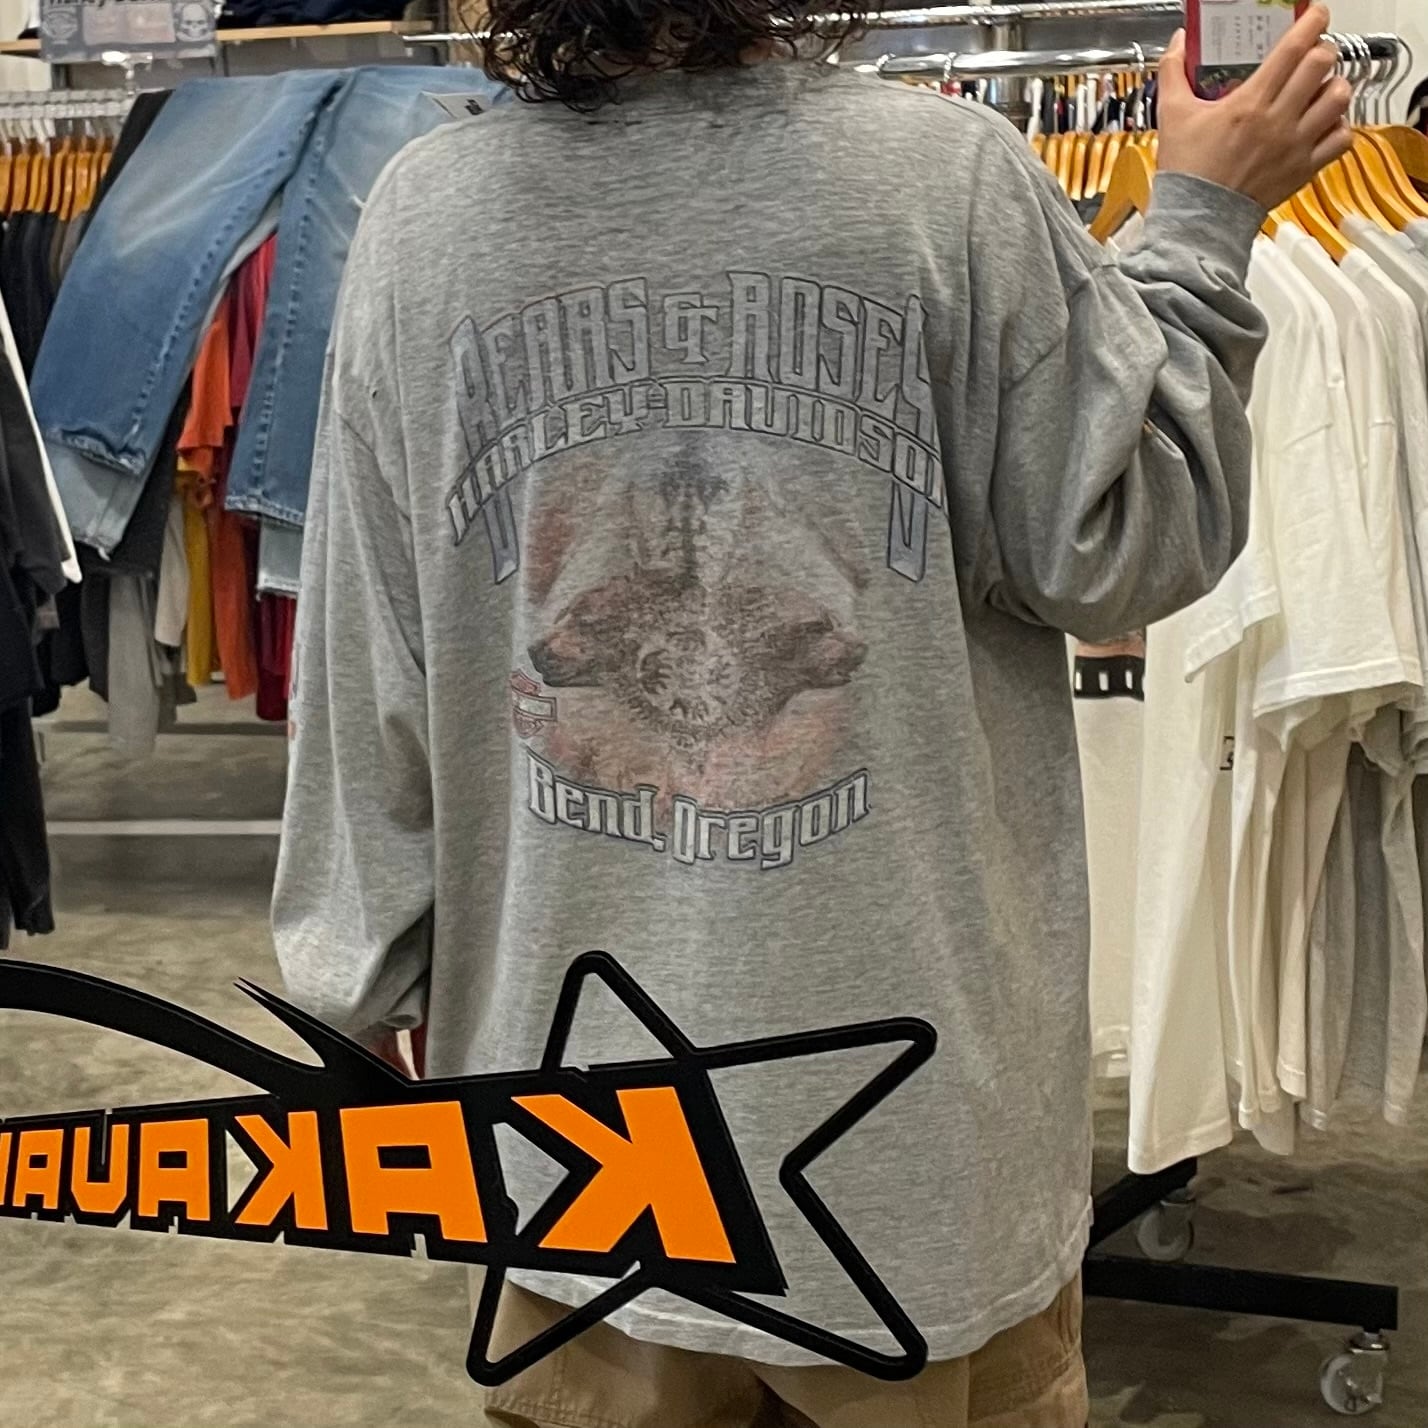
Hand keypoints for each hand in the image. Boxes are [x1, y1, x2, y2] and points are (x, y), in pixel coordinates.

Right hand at [1156, 5, 1353, 210]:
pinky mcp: (1305, 169)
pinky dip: (1339, 127)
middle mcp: (1279, 119)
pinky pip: (1342, 139)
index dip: (1313, 21)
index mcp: (1250, 101)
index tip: (1315, 15)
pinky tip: (1324, 125)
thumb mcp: (1172, 116)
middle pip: (1323, 64)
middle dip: (1322, 51)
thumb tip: (1178, 41)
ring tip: (1320, 89)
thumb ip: (1172, 72)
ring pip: (1339, 97)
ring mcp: (1296, 145)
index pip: (1295, 47)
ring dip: (1334, 86)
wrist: (1197, 220)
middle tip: (1312, 55)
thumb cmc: (1188, 170)